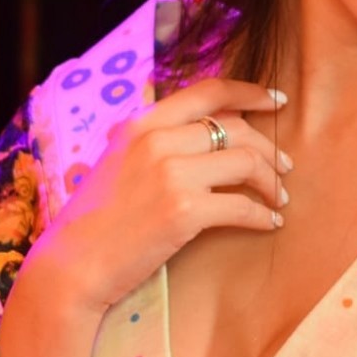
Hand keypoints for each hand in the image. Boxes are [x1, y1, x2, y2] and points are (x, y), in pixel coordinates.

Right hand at [23, 76, 292, 317]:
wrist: (72, 264)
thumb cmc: (96, 219)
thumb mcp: (119, 161)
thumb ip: (156, 141)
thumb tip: (209, 133)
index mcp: (142, 123)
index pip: (209, 92)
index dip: (250, 93)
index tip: (277, 101)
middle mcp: (157, 139)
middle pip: (237, 129)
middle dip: (269, 148)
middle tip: (284, 167)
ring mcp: (171, 173)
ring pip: (246, 163)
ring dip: (271, 182)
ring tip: (279, 199)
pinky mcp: (183, 210)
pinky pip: (242, 206)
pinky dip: (263, 215)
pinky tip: (270, 224)